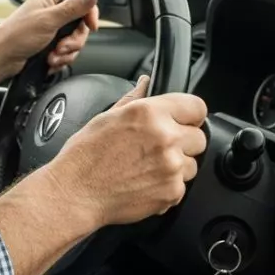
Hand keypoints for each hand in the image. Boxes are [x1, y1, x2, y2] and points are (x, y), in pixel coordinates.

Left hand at [0, 0, 99, 81]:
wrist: (1, 59)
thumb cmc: (16, 36)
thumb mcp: (48, 20)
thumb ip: (72, 8)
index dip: (89, 14)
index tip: (91, 26)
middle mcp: (52, 10)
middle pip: (80, 24)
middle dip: (74, 41)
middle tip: (62, 47)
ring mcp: (51, 28)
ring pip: (74, 41)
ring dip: (66, 53)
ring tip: (52, 57)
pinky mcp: (49, 44)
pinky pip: (66, 52)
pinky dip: (60, 59)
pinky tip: (49, 61)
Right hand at [44, 75, 208, 227]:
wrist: (76, 192)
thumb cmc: (85, 156)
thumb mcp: (106, 117)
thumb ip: (134, 99)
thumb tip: (145, 82)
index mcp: (150, 113)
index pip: (196, 107)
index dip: (190, 115)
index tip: (184, 121)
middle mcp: (165, 137)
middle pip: (199, 138)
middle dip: (183, 142)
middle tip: (157, 148)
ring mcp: (171, 167)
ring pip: (191, 164)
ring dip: (176, 166)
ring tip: (147, 167)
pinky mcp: (172, 192)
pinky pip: (181, 187)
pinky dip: (167, 187)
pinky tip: (144, 182)